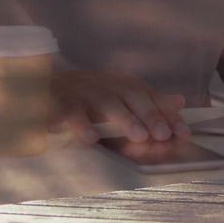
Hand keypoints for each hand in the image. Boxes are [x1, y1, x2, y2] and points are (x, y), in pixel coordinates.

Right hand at [49, 70, 190, 143]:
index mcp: (121, 82)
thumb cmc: (86, 97)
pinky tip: (91, 139)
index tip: (182, 132)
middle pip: (131, 95)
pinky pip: (72, 112)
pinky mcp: (61, 102)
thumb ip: (149, 101)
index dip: (166, 113)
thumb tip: (179, 102)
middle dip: (149, 114)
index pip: (149, 96)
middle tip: (162, 134)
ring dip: (124, 118)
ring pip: (106, 101)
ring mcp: (83, 91)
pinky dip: (81, 125)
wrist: (41, 88)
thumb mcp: (119, 96)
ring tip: (139, 136)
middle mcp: (105, 83)